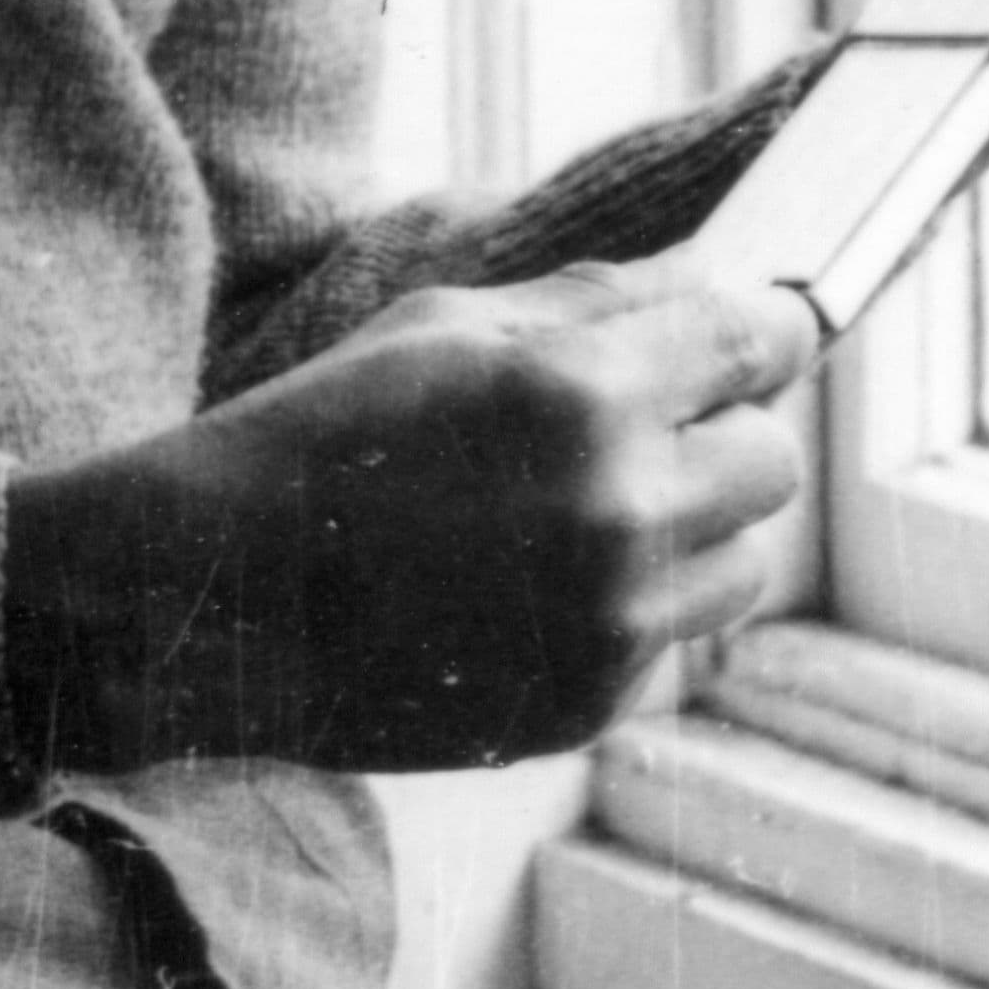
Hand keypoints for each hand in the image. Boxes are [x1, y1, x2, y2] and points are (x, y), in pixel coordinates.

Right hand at [5, 255, 815, 774]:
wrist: (216, 595)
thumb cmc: (321, 431)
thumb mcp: (446, 322)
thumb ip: (596, 300)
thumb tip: (713, 282)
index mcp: (581, 392)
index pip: (761, 344)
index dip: (765, 331)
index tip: (755, 335)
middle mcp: (619, 511)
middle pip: (772, 462)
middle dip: (722, 431)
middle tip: (646, 422)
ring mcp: (611, 623)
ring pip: (740, 563)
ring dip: (689, 528)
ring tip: (574, 509)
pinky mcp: (590, 705)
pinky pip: (668, 638)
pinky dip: (626, 607)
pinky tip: (523, 585)